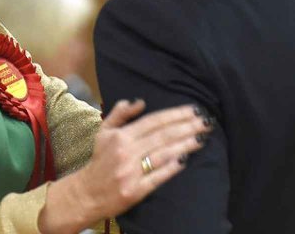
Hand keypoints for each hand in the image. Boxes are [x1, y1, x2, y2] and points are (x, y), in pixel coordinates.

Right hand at [38, 99, 211, 232]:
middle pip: (162, 136)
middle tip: (207, 122)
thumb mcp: (104, 132)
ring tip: (202, 138)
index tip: (194, 110)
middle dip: (187, 127)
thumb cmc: (100, 160)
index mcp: (120, 136)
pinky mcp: (135, 191)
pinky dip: (172, 168)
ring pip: (163, 155)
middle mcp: (126, 152)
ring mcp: (130, 172)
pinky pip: (157, 177)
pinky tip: (186, 160)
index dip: (176, 114)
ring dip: (185, 145)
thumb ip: (120, 114)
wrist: (87, 193)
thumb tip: (140, 101)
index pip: (154, 121)